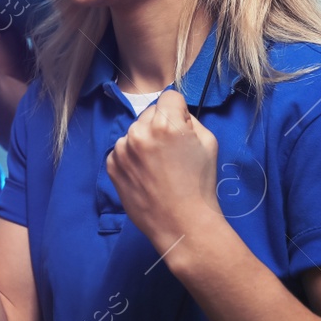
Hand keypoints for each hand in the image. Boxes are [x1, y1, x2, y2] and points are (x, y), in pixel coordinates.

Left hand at [106, 89, 222, 253]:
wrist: (181, 224)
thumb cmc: (199, 184)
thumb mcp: (209, 142)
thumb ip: (190, 119)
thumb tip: (176, 114)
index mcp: (165, 123)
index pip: (169, 96)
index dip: (179, 111)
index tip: (182, 128)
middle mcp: (139, 132)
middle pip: (150, 113)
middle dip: (160, 125)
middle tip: (171, 152)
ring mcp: (122, 150)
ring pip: (135, 131)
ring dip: (144, 141)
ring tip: (158, 167)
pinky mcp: (111, 166)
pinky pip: (123, 150)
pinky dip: (132, 157)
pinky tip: (146, 175)